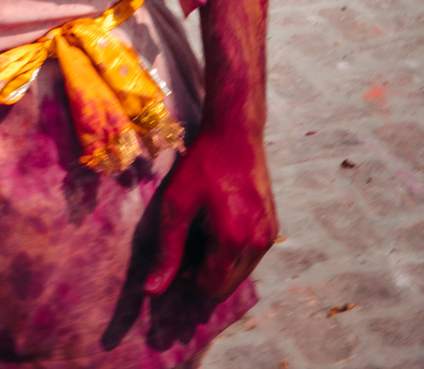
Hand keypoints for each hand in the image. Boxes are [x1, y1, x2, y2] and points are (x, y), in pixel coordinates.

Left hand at [146, 127, 276, 300]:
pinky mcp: (272, 227)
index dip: (187, 278)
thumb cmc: (202, 164)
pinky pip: (250, 256)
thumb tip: (151, 291)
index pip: (210, 288)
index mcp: (234, 241)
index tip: (176, 252)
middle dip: (203, 273)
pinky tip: (218, 223)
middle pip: (226, 286)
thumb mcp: (176, 204)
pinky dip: (232, 251)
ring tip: (202, 229)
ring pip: (239, 273)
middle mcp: (258, 244)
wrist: (235, 133)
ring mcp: (269, 236)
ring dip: (218, 263)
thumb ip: (167, 250)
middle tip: (187, 240)